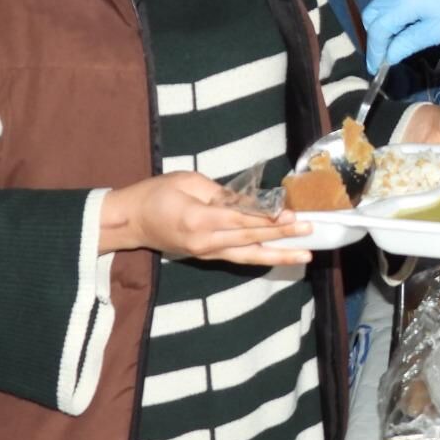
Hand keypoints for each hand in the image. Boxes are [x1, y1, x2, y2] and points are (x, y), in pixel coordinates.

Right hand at [99, 172, 311, 264]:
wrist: (130, 221)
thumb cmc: (156, 193)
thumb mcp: (188, 182)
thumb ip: (221, 193)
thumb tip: (250, 201)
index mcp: (199, 219)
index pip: (242, 220)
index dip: (268, 218)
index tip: (292, 214)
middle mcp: (206, 242)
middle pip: (251, 239)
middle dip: (282, 235)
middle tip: (309, 231)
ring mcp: (207, 253)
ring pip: (249, 256)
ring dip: (279, 255)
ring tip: (305, 256)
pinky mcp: (207, 256)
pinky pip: (239, 258)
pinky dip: (261, 256)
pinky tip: (280, 256)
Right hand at [364, 0, 439, 71]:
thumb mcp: (439, 31)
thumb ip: (408, 43)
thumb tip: (389, 55)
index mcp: (404, 1)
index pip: (377, 29)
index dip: (374, 50)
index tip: (376, 67)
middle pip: (372, 13)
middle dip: (376, 35)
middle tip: (385, 53)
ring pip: (380, 1)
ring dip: (384, 20)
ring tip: (396, 38)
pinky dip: (393, 6)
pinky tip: (407, 17)